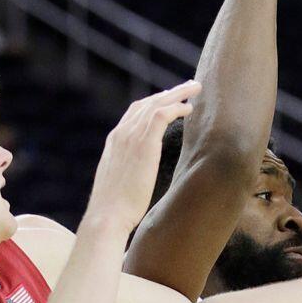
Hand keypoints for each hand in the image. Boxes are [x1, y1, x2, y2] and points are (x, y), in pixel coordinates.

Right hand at [86, 80, 201, 232]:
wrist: (107, 216)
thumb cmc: (114, 208)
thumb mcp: (118, 182)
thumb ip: (128, 171)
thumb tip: (136, 177)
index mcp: (114, 141)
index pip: (134, 112)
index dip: (153, 102)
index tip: (168, 99)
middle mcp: (121, 134)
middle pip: (147, 102)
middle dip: (168, 92)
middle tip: (187, 87)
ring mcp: (130, 137)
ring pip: (156, 104)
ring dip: (177, 93)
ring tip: (195, 88)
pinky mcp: (143, 144)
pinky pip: (162, 115)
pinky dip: (176, 107)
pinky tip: (189, 108)